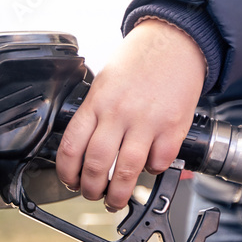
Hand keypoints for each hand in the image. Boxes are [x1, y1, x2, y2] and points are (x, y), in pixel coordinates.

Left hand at [55, 19, 206, 210]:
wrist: (175, 41)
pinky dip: (153, 171)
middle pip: (97, 164)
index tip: (70, 182)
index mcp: (96, 103)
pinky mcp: (173, 126)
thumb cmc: (138, 61)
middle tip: (93, 195)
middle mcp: (118, 113)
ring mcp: (146, 121)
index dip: (66, 172)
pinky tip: (148, 169)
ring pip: (127, 170)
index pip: (70, 146)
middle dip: (91, 189)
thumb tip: (83, 148)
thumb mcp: (103, 83)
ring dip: (120, 192)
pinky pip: (159, 161)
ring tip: (117, 199)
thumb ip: (94, 113)